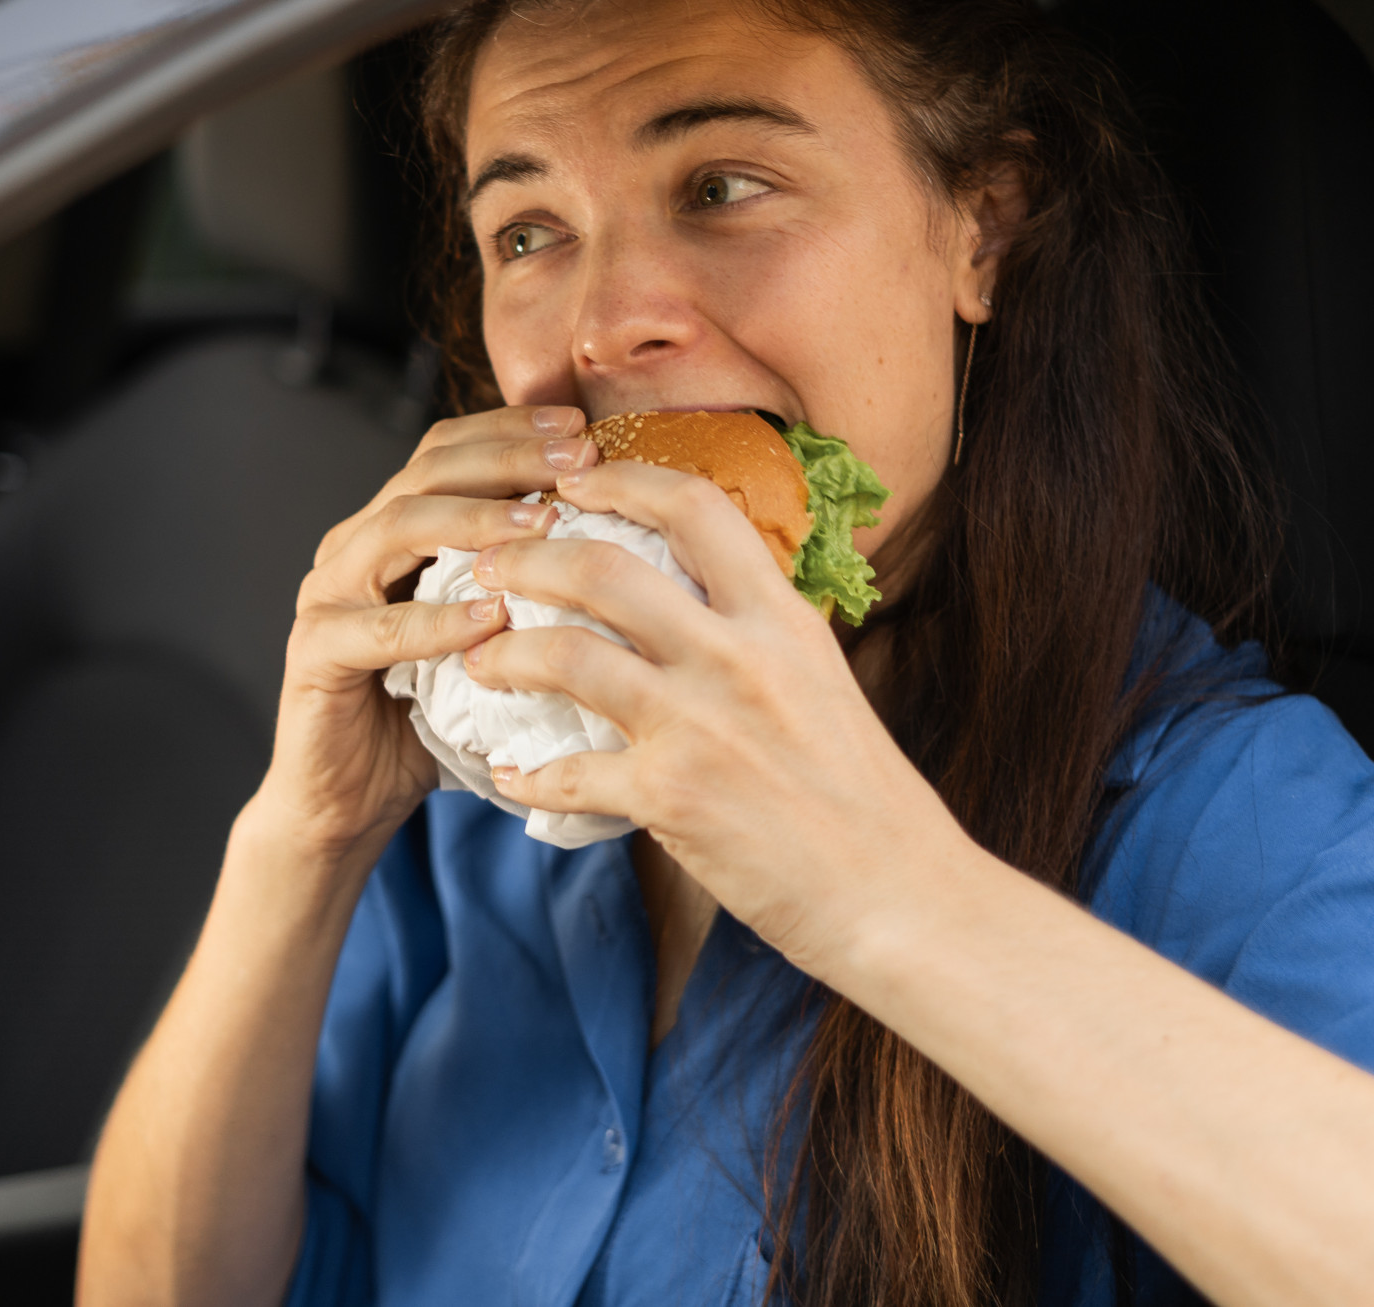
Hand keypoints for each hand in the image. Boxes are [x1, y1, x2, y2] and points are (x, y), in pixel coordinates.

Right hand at [263, 404, 601, 863]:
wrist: (345, 803)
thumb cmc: (429, 719)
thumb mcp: (486, 640)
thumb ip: (524, 589)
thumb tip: (627, 552)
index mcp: (391, 530)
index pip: (449, 450)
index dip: (512, 430)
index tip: (582, 429)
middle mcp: (353, 546)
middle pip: (427, 471)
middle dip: (507, 458)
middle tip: (575, 460)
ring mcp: (326, 595)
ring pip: (398, 527)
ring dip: (476, 521)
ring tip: (542, 524)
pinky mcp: (314, 653)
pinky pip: (378, 629)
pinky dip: (437, 621)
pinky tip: (491, 618)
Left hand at [468, 460, 970, 977]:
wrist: (897, 893)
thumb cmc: (864, 795)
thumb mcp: (823, 681)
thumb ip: (760, 634)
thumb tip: (701, 599)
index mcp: (781, 618)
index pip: (694, 506)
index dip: (621, 480)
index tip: (575, 484)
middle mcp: (737, 656)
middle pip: (602, 568)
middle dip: (526, 557)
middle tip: (488, 567)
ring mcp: (698, 725)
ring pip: (566, 654)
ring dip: (504, 654)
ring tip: (476, 661)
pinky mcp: (669, 798)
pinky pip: (566, 774)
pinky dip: (524, 776)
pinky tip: (507, 777)